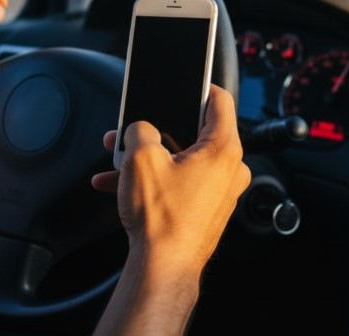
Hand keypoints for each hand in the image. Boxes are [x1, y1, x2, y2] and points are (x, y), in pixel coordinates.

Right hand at [92, 84, 250, 272]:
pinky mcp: (206, 209)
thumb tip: (139, 130)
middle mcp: (229, 170)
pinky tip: (123, 186)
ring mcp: (219, 192)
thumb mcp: (140, 158)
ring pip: (184, 160)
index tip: (189, 80)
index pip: (221, 100)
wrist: (162, 268)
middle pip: (196, 132)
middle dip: (158, 131)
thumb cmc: (162, 220)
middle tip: (135, 130)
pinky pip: (181, 183)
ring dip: (151, 158)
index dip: (201, 84)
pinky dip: (157, 181)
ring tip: (120, 162)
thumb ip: (140, 130)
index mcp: (223, 149)